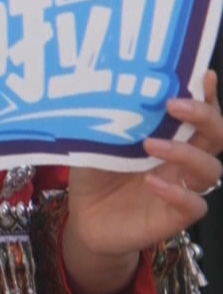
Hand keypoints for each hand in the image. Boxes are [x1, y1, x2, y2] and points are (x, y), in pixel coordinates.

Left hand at [66, 70, 222, 263]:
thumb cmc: (95, 173)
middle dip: (205, 117)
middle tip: (175, 104)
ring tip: (150, 145)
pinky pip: (195, 206)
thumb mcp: (97, 140)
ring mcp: (182, 187)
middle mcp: (182, 161)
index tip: (203, 75)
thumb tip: (107, 84)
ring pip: (210, 170)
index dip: (207, 96)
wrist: (84, 218)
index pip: (200, 114)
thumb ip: (111, 118)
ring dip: (186, 153)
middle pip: (216, 137)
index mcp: (170, 137)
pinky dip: (178, 194)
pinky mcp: (174, 217)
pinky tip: (153, 183)